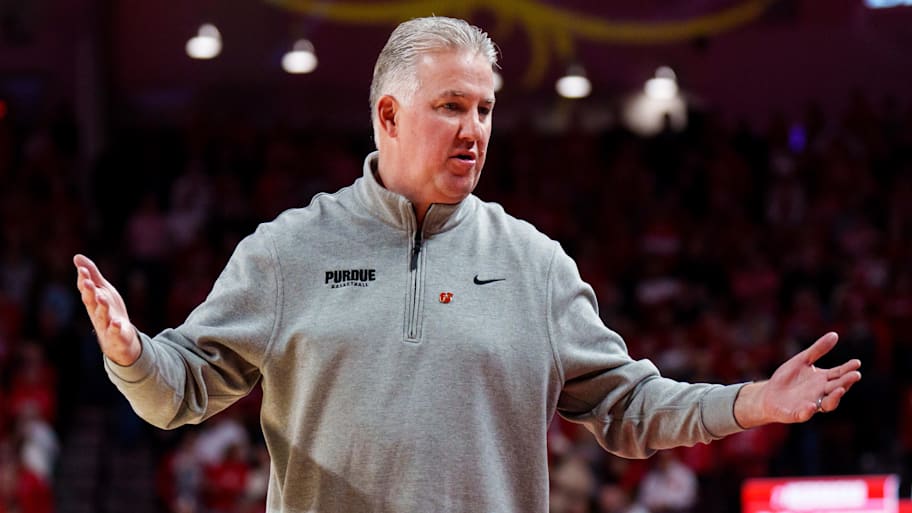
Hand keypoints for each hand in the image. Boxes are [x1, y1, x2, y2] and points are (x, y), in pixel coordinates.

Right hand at [74, 254, 141, 365]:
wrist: (119, 339)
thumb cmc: (109, 311)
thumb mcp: (102, 290)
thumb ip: (91, 275)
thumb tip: (77, 257)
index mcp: (93, 301)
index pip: (86, 290)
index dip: (84, 280)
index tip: (83, 269)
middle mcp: (96, 313)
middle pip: (91, 302)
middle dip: (89, 292)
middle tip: (87, 282)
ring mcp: (105, 325)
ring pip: (102, 316)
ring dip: (101, 307)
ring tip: (102, 297)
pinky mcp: (116, 336)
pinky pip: (115, 332)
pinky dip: (115, 328)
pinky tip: (116, 322)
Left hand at [734, 332, 861, 427]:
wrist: (769, 395)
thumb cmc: (788, 378)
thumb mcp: (802, 360)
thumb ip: (817, 350)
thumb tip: (835, 334)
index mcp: (823, 380)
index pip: (839, 375)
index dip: (848, 369)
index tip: (856, 363)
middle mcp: (821, 394)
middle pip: (837, 389)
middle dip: (846, 382)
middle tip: (855, 375)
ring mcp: (811, 405)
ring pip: (828, 404)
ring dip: (834, 398)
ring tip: (840, 390)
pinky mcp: (796, 414)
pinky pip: (804, 415)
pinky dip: (808, 412)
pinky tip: (811, 405)